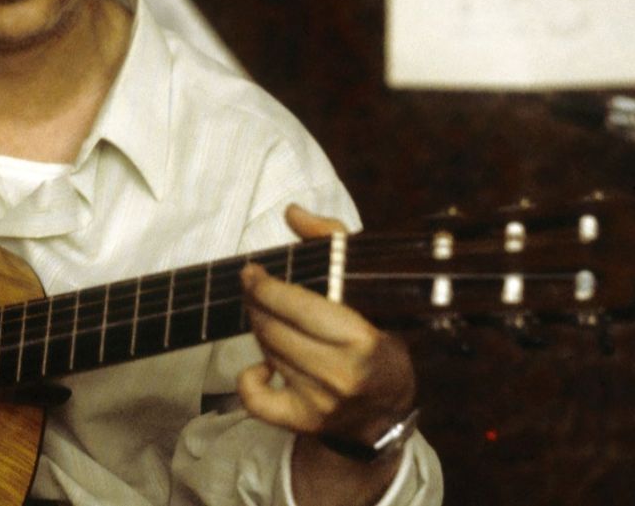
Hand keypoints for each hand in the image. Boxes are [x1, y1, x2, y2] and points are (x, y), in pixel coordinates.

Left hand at [237, 205, 415, 446]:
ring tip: (272, 319)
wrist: (385, 410)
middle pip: (272, 327)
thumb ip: (332, 241)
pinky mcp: (304, 422)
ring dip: (262, 330)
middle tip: (257, 290)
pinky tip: (262, 366)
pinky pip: (256, 401)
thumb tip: (292, 212)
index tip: (252, 271)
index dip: (264, 285)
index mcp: (360, 338)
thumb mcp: (367, 285)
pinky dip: (249, 380)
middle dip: (258, 303)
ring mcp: (321, 402)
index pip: (295, 305)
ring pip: (266, 352)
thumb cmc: (376, 336)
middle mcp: (340, 374)